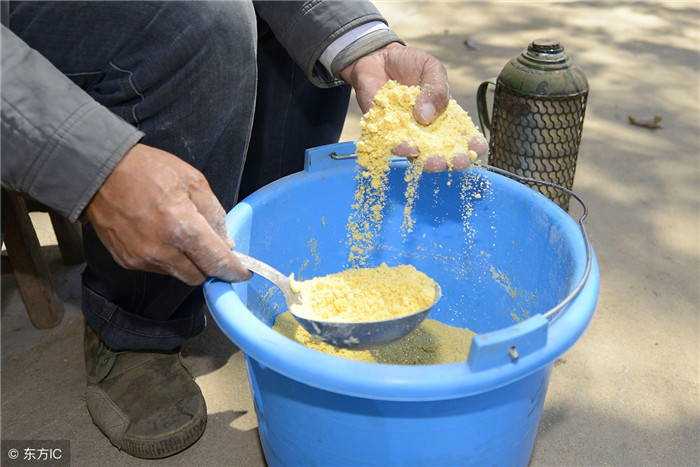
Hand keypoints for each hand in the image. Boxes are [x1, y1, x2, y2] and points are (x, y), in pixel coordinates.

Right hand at [85, 143, 252, 284]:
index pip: (216, 262)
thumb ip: (215, 214)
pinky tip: (162, 236)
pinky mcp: (127, 261)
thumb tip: (226, 242)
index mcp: (181, 227)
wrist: (99, 171)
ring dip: (188, 262)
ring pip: (178, 274)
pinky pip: (158, 268)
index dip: (233, 271)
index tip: (242, 272)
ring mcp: (141, 258)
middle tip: (212, 249)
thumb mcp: (193, 181)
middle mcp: (161, 249)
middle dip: (210, 267)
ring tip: (181, 235)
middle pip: (198, 276)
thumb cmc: (148, 170)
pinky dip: (167, 258)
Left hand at [341, 42, 487, 171]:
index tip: (478, 148)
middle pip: (442, 152)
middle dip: (451, 160)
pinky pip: (391, 145)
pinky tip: (405, 146)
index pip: (462, 136)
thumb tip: (426, 117)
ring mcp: (406, 134)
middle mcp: (427, 131)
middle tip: (458, 162)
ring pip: (417, 155)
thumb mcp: (431, 69)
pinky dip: (399, 148)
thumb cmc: (410, 64)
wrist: (378, 57)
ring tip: (433, 162)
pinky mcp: (384, 133)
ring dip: (426, 162)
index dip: (473, 145)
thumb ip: (436, 90)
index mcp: (446, 117)